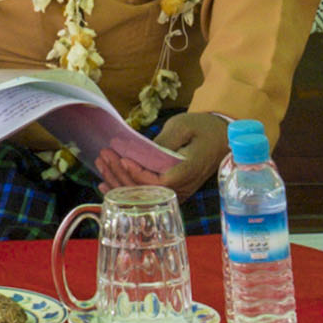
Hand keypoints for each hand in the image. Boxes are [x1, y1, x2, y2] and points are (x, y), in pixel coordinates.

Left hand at [63, 106, 211, 192]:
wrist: (220, 137)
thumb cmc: (202, 128)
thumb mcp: (183, 127)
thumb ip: (163, 142)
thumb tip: (139, 153)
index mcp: (188, 171)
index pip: (158, 181)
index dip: (137, 173)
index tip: (122, 159)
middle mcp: (182, 188)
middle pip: (145, 191)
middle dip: (120, 174)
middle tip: (104, 156)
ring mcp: (176, 193)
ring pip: (142, 195)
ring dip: (118, 181)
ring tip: (102, 164)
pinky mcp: (170, 192)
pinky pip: (145, 196)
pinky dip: (124, 190)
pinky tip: (105, 185)